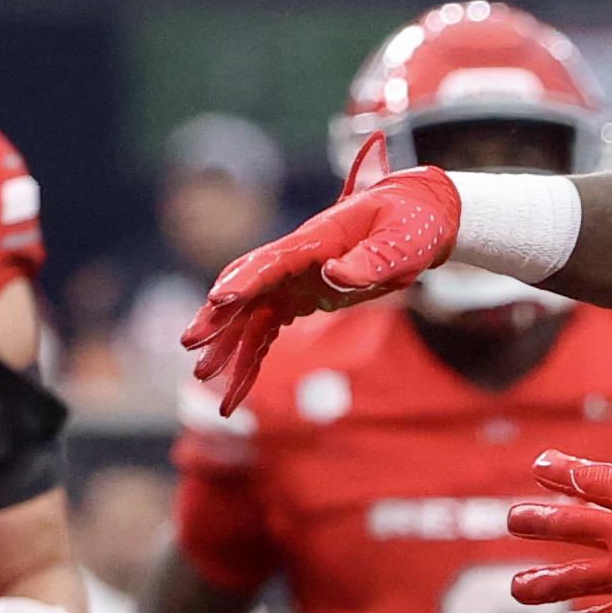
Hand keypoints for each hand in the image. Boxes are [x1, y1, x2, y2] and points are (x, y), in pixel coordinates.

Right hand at [188, 170, 458, 409]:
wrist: (420, 221)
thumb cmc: (412, 227)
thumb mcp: (403, 243)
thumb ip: (372, 260)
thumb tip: (334, 275)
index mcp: (316, 240)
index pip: (272, 261)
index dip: (245, 280)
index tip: (218, 299)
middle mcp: (294, 260)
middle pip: (247, 290)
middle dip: (217, 318)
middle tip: (191, 346)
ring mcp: (292, 280)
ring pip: (249, 318)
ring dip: (228, 348)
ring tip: (203, 380)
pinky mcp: (296, 299)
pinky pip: (265, 333)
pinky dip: (250, 360)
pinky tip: (234, 391)